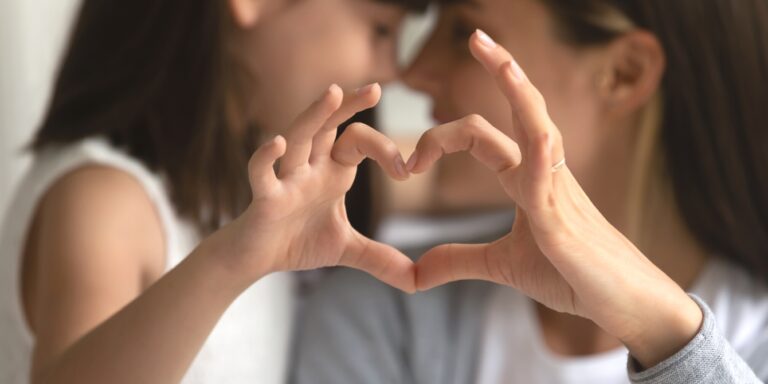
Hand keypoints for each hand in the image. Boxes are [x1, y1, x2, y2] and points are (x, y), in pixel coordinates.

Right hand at [212, 83, 415, 292]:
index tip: (406, 172)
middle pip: (329, 126)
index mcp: (332, 172)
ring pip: (299, 138)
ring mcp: (286, 179)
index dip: (384, 150)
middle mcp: (310, 167)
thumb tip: (418, 281)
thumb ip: (381, 259)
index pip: (359, 142)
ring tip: (333, 93)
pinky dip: (266, 158)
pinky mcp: (264, 198)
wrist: (256, 259)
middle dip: (350, 106)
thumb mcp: (347, 250)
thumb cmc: (297, 242)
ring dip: (314, 115)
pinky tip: (277, 143)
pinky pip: (262, 173)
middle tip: (376, 87)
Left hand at [410, 30, 702, 366]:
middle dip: (501, 68)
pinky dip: (536, 149)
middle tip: (474, 35)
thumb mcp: (503, 266)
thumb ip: (459, 259)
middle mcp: (544, 172)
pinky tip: (532, 131)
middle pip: (520, 107)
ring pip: (537, 124)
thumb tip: (418, 270)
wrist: (622, 303)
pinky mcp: (563, 219)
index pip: (484, 135)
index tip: (411, 164)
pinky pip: (547, 174)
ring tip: (495, 52)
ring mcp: (557, 190)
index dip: (443, 138)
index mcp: (527, 178)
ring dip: (517, 87)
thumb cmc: (572, 276)